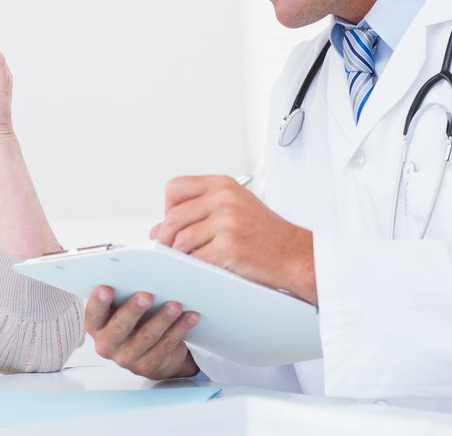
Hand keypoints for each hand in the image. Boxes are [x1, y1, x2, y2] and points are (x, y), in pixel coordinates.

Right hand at [84, 286, 200, 379]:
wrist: (149, 353)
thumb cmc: (133, 322)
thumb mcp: (121, 309)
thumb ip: (121, 294)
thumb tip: (136, 274)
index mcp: (96, 326)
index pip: (93, 314)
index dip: (98, 302)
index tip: (106, 288)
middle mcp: (107, 344)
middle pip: (120, 327)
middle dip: (134, 310)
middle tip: (146, 296)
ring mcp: (127, 358)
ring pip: (147, 337)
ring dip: (163, 319)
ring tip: (175, 304)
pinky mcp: (148, 366)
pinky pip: (166, 345)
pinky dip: (179, 329)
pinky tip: (190, 316)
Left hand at [151, 175, 317, 303]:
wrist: (295, 254)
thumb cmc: (264, 234)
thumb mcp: (233, 209)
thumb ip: (196, 214)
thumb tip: (156, 230)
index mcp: (222, 184)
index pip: (174, 188)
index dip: (169, 208)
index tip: (177, 223)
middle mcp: (223, 198)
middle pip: (172, 217)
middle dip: (168, 237)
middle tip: (177, 249)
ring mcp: (226, 222)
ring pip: (179, 240)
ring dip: (181, 255)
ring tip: (196, 258)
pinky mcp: (228, 247)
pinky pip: (193, 258)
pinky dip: (193, 266)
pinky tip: (206, 266)